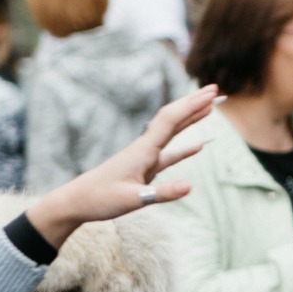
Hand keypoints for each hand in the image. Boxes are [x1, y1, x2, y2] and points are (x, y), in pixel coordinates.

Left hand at [25, 86, 219, 250]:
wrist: (76, 202)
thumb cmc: (100, 200)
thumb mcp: (133, 199)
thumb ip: (163, 193)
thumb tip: (190, 186)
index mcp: (143, 150)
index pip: (171, 120)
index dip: (192, 105)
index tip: (211, 93)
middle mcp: (145, 148)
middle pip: (173, 119)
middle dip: (194, 104)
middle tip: (216, 89)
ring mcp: (146, 158)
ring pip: (172, 132)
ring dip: (191, 119)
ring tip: (210, 108)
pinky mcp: (145, 169)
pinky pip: (170, 154)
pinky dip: (185, 148)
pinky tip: (199, 146)